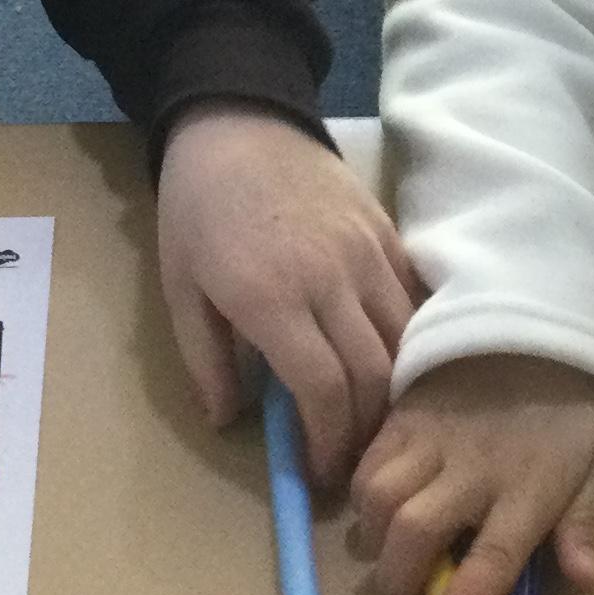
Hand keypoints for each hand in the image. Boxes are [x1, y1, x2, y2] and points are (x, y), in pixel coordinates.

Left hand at [155, 100, 419, 480]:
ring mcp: (366, 252)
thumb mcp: (180, 287)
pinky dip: (412, 343)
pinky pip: (414, 300)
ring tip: (373, 424)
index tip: (319, 471)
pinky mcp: (386, 232)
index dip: (329, 441)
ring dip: (394, 395)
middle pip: (372, 376)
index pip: (324, 388)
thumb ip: (205, 359)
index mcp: (270, 297)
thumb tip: (227, 421)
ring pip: (404, 342)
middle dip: (365, 433)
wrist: (237, 122)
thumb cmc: (197, 209)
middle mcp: (329, 277)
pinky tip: (397, 369)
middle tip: (349, 462)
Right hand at [349, 353, 593, 594]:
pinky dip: (362, 499)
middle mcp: (473, 468)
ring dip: (376, 540)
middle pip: (417, 529)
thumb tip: (586, 581)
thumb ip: (588, 523)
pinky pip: (365, 465)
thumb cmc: (573, 412)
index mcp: (529, 488)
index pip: (495, 551)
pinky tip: (378, 512)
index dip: (466, 594)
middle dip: (399, 579)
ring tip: (389, 554)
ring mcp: (431, 439)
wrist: (536, 328)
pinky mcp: (402, 416)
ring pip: (380, 498)